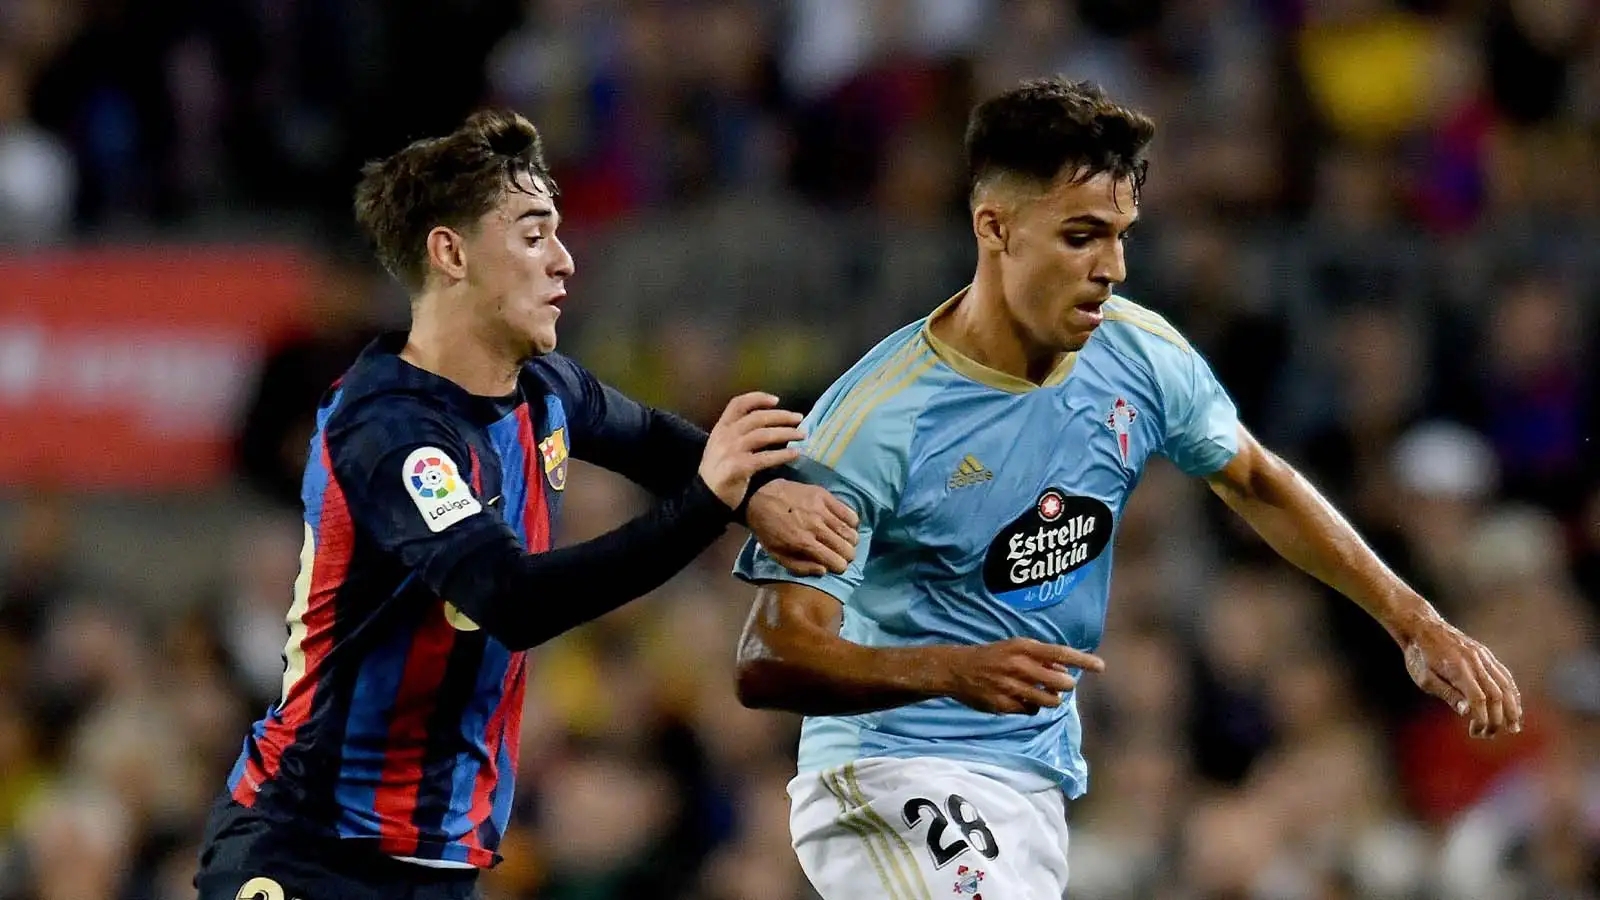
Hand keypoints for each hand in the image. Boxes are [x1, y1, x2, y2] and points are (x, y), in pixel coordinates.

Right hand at [699, 393, 805, 509]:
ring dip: (786, 433)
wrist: (705, 497)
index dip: (758, 398)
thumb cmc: (719, 471)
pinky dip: (783, 454)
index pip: (738, 404)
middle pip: (757, 418)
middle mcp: (725, 436)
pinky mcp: (739, 467)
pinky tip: (795, 454)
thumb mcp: (721, 446)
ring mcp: (731, 451)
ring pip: (763, 435)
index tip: (777, 400)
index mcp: (721, 428)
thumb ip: (738, 433)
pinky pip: (765, 457)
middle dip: (781, 416)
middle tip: (799, 419)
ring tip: (802, 435)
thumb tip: (771, 424)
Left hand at [747, 480, 859, 575]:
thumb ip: (800, 567)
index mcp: (803, 543)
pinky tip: (845, 525)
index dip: (840, 567)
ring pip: (850, 531)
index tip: (838, 566)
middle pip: (846, 548)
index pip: (836, 561)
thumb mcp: (777, 555)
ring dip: (851, 540)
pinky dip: (852, 522)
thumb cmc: (768, 530)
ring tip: (845, 541)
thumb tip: (824, 571)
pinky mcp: (824, 495)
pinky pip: (849, 512)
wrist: (760, 497)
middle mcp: (815, 526)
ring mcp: (821, 509)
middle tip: (843, 555)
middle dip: (848, 556)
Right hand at [932, 638, 1105, 714]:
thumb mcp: (1015, 647)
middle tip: (1060, 684)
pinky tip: (1021, 700)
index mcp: (1023, 648)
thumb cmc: (992, 656)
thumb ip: (1040, 657)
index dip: (1082, 661)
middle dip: (1065, 686)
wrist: (957, 669)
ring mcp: (1011, 687)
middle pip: (1061, 682)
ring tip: (1041, 694)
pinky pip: (1031, 711)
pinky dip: (1032, 707)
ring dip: (1051, 699)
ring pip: (1049, 701)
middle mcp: (1019, 666)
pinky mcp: (1004, 704)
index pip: (1061, 654)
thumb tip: (1065, 669)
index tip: (1101, 667)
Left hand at [1401, 616, 1522, 738]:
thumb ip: (1447, 694)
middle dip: (1497, 718)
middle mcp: (1475, 662)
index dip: (1482, 718)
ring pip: (1506, 684)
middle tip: (1489, 735)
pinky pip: (1504, 675)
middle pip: (1496, 695)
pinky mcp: (1485, 654)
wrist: (1422, 626)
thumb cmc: (1418, 656)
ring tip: (1514, 727)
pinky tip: (1514, 705)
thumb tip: (1467, 712)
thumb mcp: (1424, 678)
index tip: (1476, 732)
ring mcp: (1482, 657)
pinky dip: (1512, 692)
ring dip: (1513, 708)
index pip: (1478, 698)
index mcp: (1458, 669)